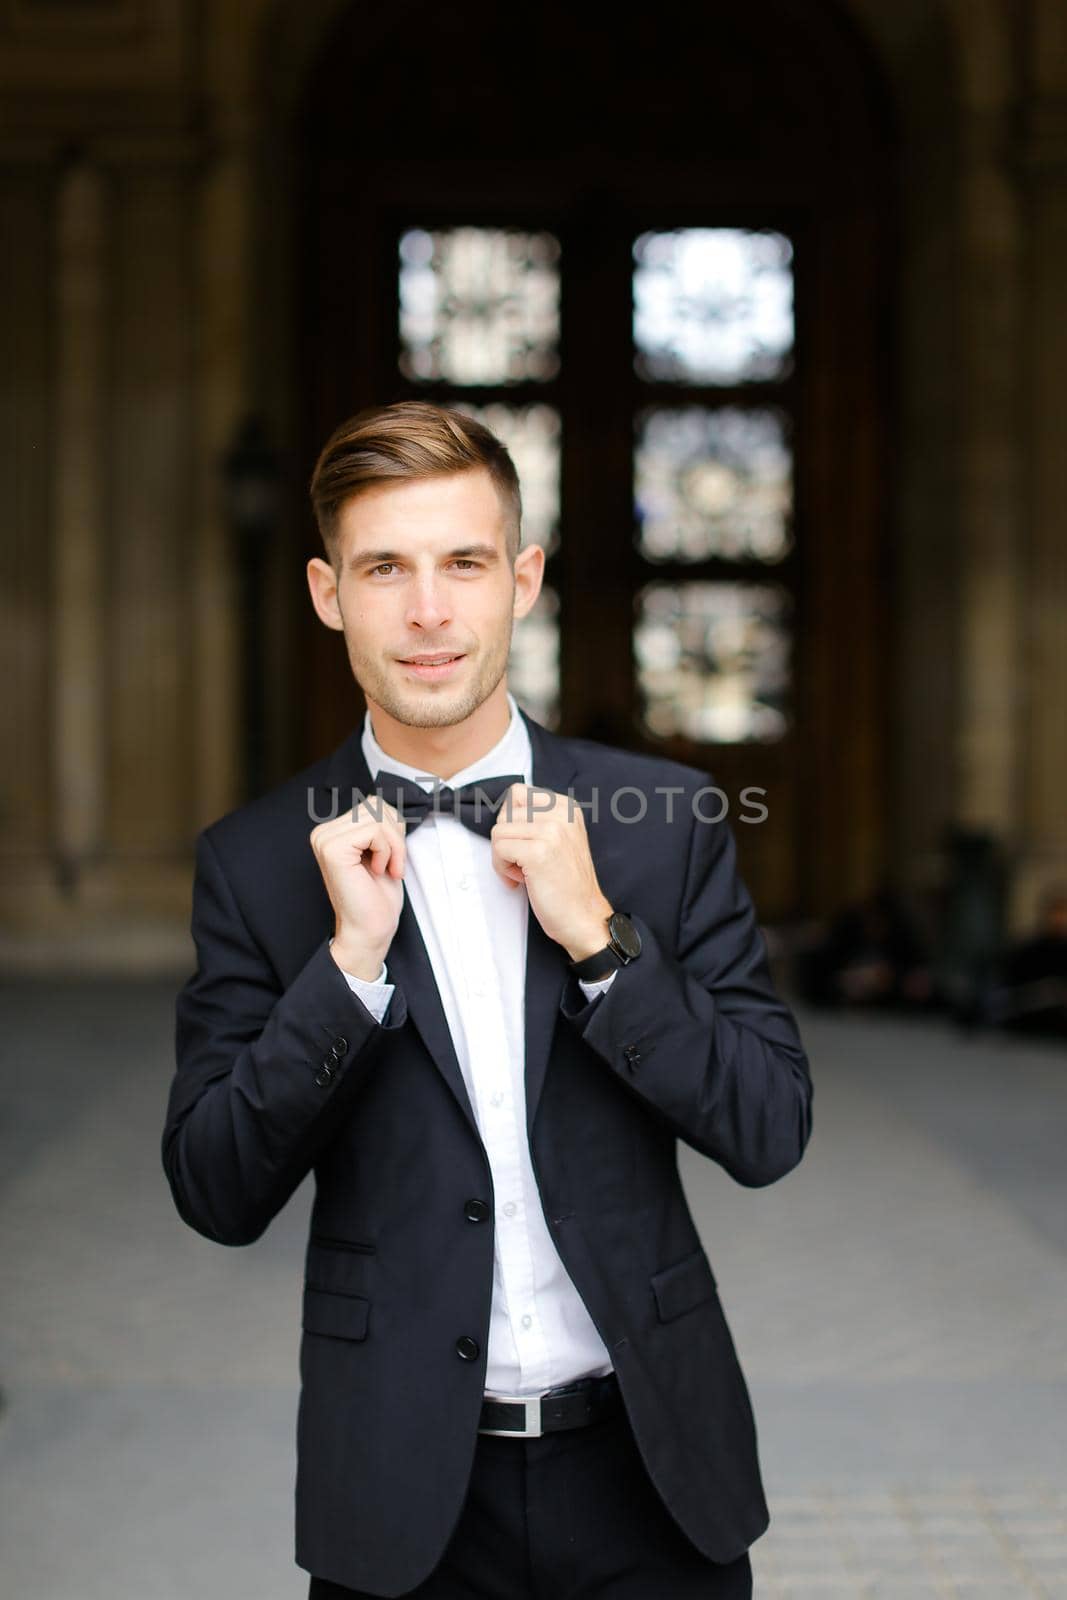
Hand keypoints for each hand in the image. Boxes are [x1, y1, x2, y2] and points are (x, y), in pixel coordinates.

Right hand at [310, 797, 405, 979]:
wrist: (370, 930)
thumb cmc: (378, 896)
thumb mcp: (382, 848)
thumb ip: (378, 822)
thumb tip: (382, 797)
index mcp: (332, 831)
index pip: (375, 804)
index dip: (394, 830)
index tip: (390, 859)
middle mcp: (323, 832)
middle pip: (378, 805)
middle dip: (396, 835)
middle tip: (391, 865)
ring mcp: (324, 839)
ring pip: (378, 816)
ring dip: (394, 845)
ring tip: (386, 868)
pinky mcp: (332, 849)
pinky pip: (375, 830)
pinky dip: (387, 851)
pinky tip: (378, 871)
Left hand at [490, 785, 612, 960]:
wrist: (584, 917)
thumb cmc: (567, 883)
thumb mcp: (560, 839)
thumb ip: (538, 820)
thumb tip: (503, 811)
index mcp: (567, 808)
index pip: (517, 793)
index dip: (511, 821)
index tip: (524, 844)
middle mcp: (562, 814)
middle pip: (505, 812)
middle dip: (506, 839)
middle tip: (523, 862)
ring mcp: (551, 831)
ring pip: (498, 830)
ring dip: (502, 856)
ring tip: (523, 873)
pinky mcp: (539, 852)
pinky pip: (499, 848)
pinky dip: (502, 868)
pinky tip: (522, 881)